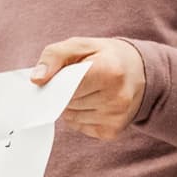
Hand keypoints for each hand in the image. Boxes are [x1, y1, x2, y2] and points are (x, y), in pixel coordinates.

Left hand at [30, 37, 145, 139]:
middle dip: (64, 91)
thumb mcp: (80, 44)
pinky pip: (78, 126)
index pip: (67, 86)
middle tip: (77, 79)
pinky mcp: (111, 132)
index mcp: (110, 72)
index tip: (55, 76)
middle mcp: (117, 98)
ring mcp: (115, 118)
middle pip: (67, 102)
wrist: (139, 72)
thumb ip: (54, 56)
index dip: (57, 81)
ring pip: (71, 116)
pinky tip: (92, 102)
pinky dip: (79, 115)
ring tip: (87, 90)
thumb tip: (37, 80)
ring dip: (71, 104)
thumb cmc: (104, 56)